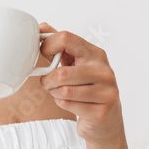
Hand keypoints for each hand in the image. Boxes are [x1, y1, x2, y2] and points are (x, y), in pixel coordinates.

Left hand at [37, 22, 125, 146]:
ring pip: (64, 90)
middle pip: (62, 72)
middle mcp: (104, 71)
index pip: (66, 38)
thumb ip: (60, 45)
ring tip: (58, 93)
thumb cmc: (86, 89)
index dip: (48, 46)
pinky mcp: (102, 111)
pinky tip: (69, 103)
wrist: (105, 122)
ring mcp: (106, 92)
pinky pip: (69, 104)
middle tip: (47, 83)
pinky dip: (62, 104)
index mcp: (96, 54)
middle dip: (48, 80)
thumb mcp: (75, 64)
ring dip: (54, 93)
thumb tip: (41, 26)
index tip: (43, 54)